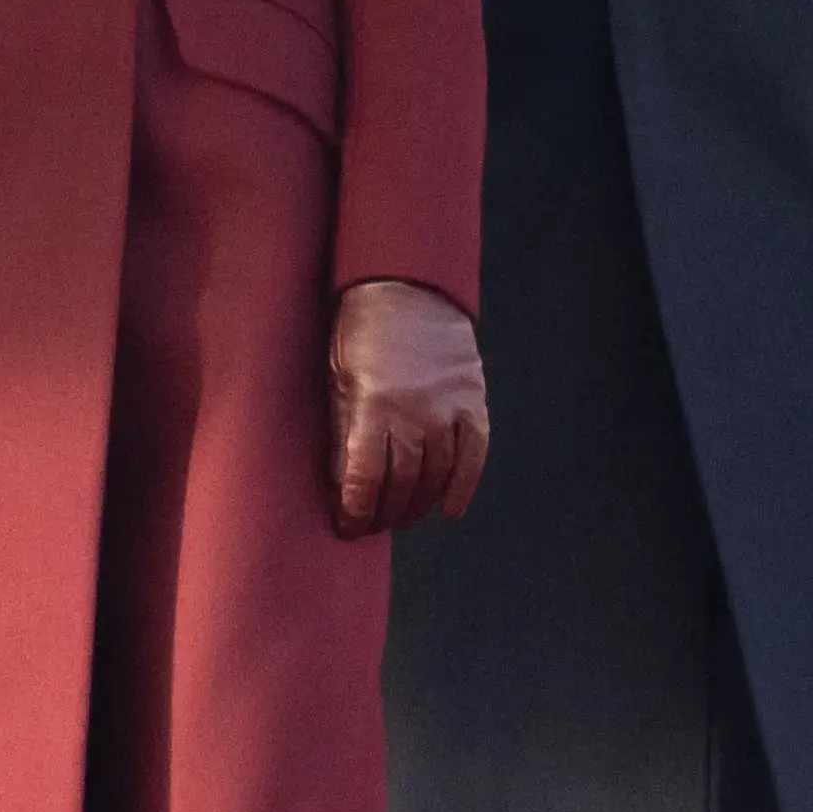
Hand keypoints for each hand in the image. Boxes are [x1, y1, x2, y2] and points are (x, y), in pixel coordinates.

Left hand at [329, 279, 488, 536]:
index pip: (366, 480)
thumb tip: (340, 485)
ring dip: (418, 505)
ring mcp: (449, 408)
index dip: (356, 512)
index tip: (348, 526)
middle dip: (384, 512)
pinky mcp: (473, 401)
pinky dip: (463, 487)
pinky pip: (473, 456)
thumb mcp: (338, 377)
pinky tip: (448, 508)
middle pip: (402, 484)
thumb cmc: (361, 329)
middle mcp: (415, 413)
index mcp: (374, 406)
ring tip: (402, 515)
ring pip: (437, 476)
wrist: (408, 285)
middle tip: (373, 522)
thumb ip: (342, 432)